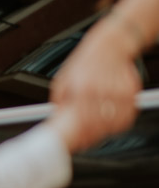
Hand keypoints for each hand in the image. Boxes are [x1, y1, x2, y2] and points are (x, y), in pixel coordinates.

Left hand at [51, 0, 152, 147]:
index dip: (80, 135)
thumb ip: (59, 100)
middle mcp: (100, 90)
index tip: (77, 143)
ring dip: (106, 132)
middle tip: (86, 142)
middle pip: (98, 124)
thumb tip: (57, 119)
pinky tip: (111, 125)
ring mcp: (117, 91)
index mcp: (81, 87)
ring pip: (114, 122)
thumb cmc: (85, 61)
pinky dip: (120, 123)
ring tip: (97, 134)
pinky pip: (127, 115)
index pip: (81, 120)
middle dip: (92, 137)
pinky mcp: (130, 91)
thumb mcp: (63, 79)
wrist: (110, 44)